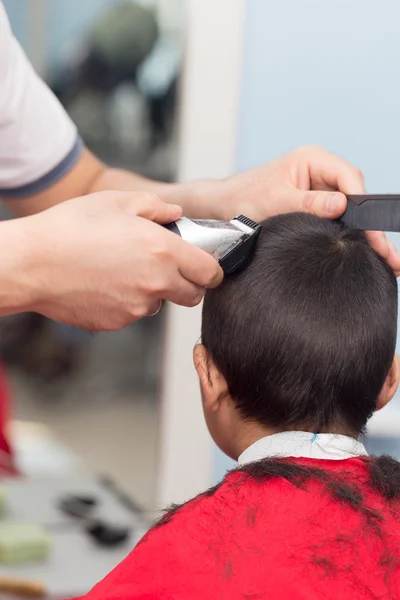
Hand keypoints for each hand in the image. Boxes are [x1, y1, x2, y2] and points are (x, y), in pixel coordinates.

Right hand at [22, 192, 222, 329]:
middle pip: (192, 295)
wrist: (32, 264)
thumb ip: (155, 207)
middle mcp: (156, 284)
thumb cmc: (71, 228)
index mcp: (164, 252)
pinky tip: (105, 283)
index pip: (210, 273)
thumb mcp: (116, 202)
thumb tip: (175, 213)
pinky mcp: (117, 322)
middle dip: (187, 283)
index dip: (211, 269)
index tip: (204, 265)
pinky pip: (133, 313)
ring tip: (125, 270)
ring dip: (154, 291)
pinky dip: (128, 301)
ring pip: (160, 304)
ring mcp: (136, 307)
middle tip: (168, 267)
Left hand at [221, 145, 399, 274]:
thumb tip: (341, 205)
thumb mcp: (275, 201)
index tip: (369, 231)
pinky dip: (349, 237)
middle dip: (370, 226)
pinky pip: (338, 220)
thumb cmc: (243, 198)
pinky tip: (363, 255)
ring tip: (385, 260)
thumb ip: (308, 203)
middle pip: (356, 196)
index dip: (362, 205)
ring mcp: (319, 189)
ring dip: (364, 235)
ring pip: (351, 211)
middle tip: (388, 254)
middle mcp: (320, 171)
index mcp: (313, 159)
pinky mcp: (315, 207)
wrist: (223, 208)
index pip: (349, 178)